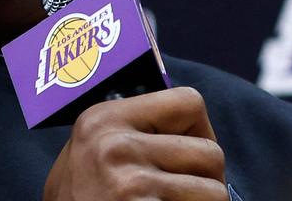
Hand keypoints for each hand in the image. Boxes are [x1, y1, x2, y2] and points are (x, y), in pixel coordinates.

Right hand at [43, 87, 229, 200]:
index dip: (200, 131)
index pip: (189, 102)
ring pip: (215, 191)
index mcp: (103, 119)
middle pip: (210, 152)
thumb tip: (184, 116)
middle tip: (186, 193)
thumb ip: (127, 129)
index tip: (188, 155)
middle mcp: (115, 146)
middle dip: (207, 177)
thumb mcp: (88, 152)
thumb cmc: (77, 199)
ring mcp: (131, 184)